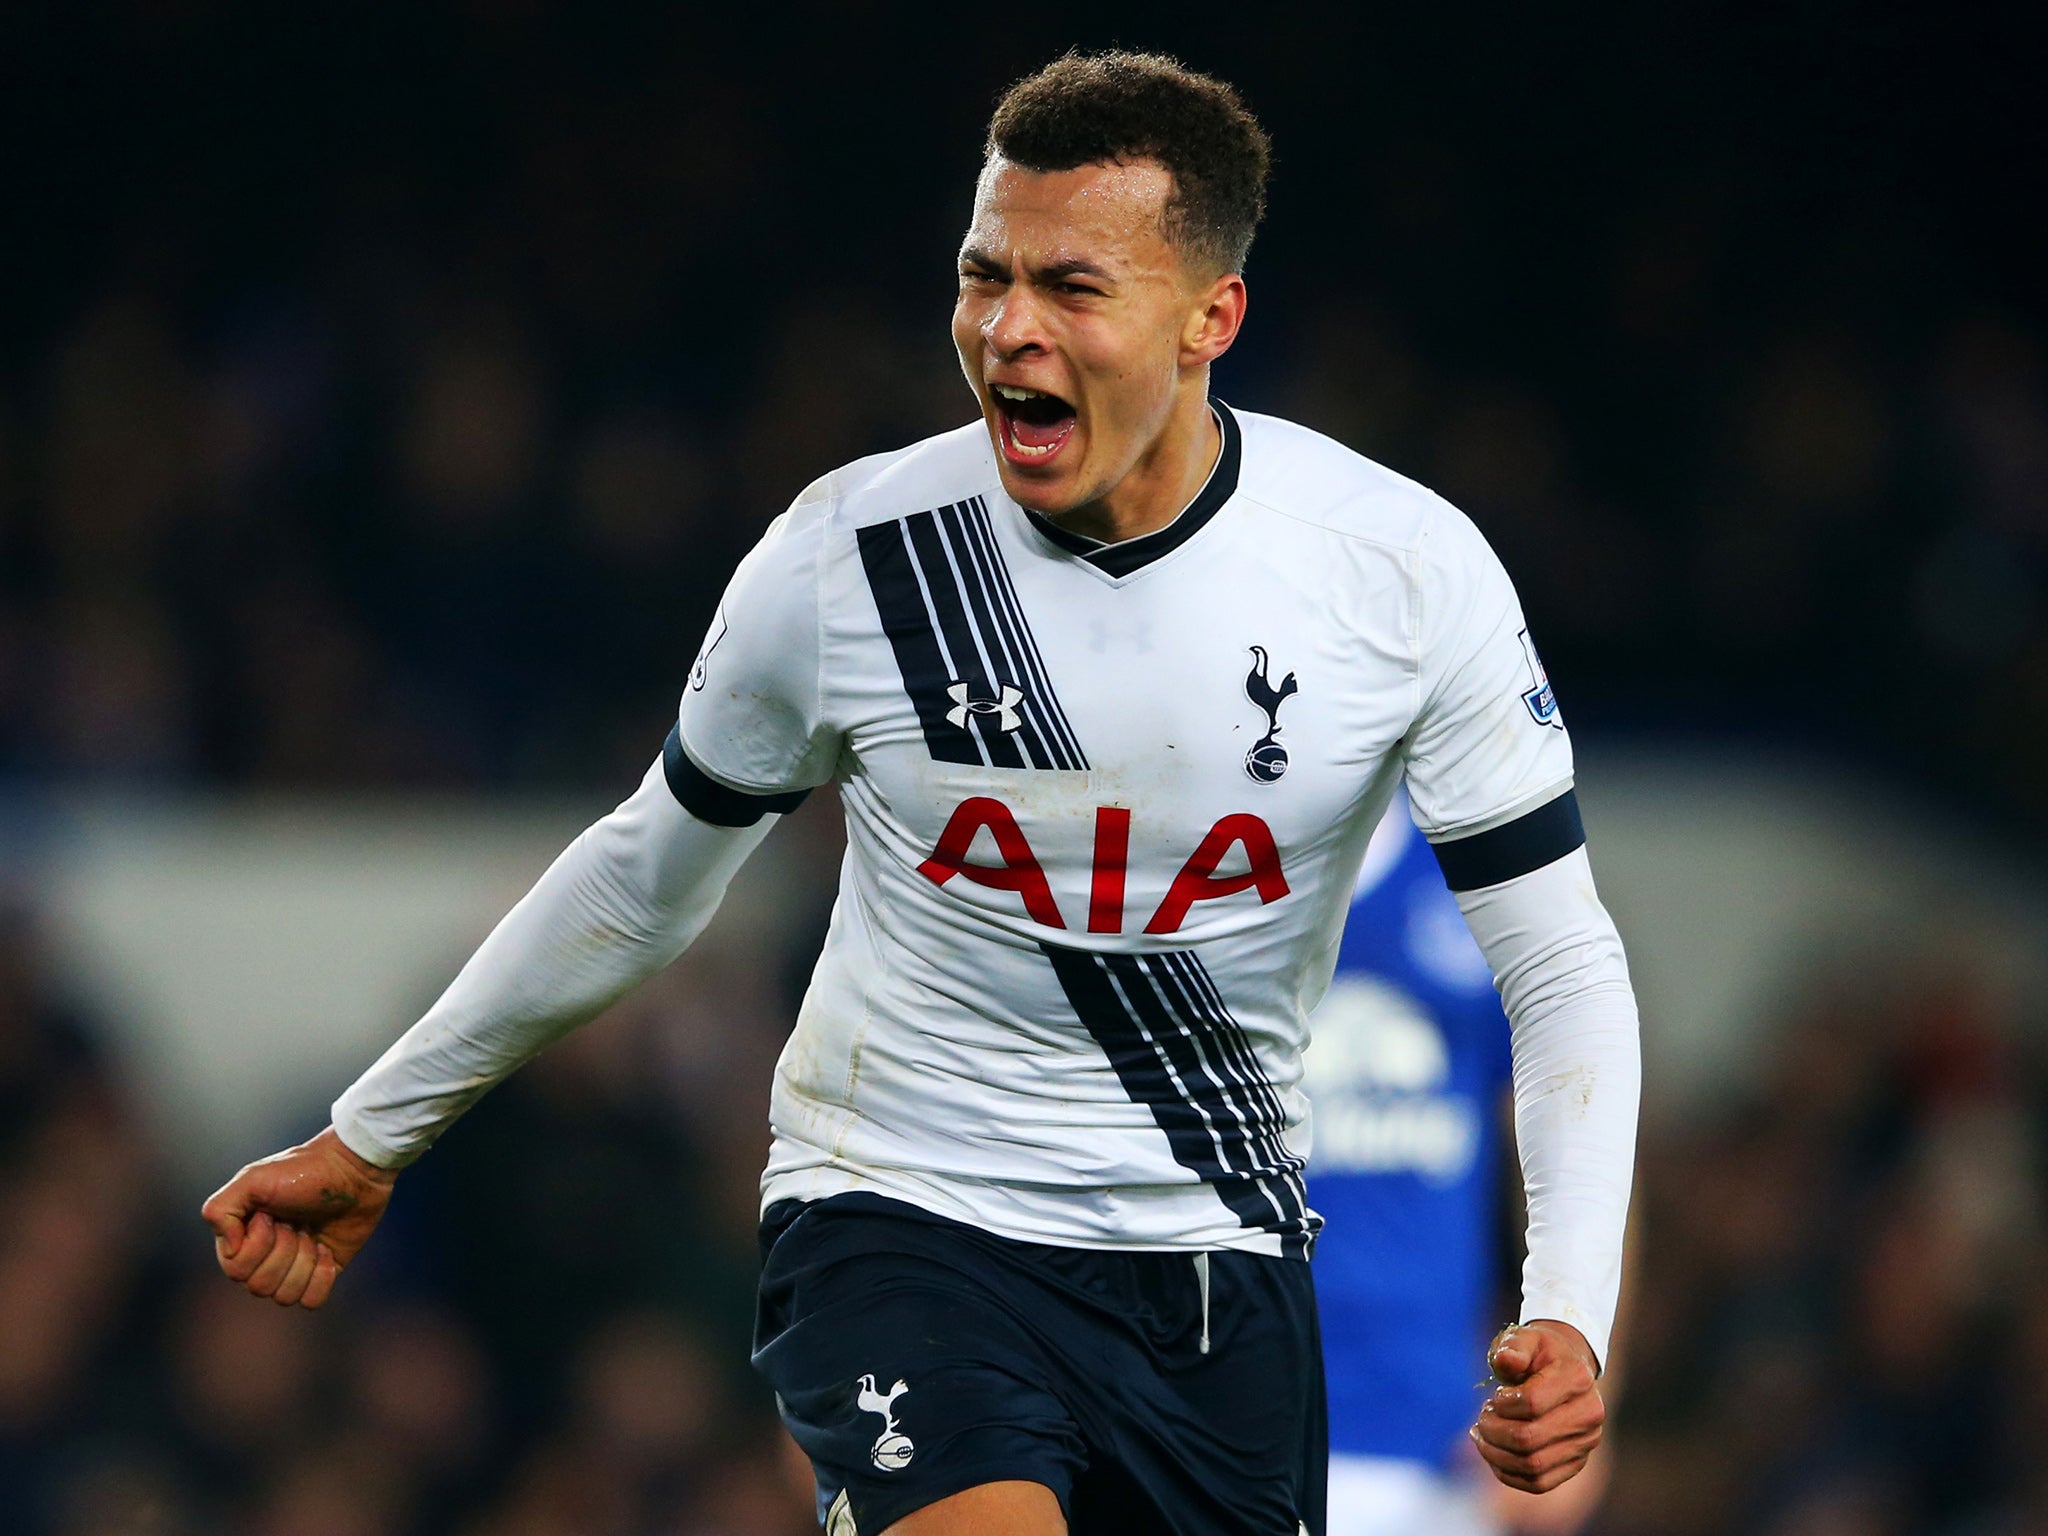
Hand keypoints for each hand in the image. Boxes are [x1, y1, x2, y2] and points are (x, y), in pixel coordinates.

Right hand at [200, 1126, 397, 1307]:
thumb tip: (229, 1250)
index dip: (258, 1246)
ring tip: (313, 1233)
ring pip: (285, 1297)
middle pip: (260, 1287)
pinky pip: (311, 1301)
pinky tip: (327, 1250)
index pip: (236, 1271)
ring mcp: (294, 1266)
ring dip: (303, 1262)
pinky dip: (321, 1277)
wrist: (354, 1167)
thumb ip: (221, 1210)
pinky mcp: (323, 1272)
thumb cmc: (303, 1169)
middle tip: (298, 1222)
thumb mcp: (252, 1179)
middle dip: (284, 1252)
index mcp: (242, 1237)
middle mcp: (264, 1256)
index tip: (272, 1215)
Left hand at [1471, 1320, 1605, 1493]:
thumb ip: (1513, 1346)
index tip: (1495, 1396)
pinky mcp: (1576, 1463)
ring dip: (1495, 1454)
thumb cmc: (1538, 1354)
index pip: (1532, 1403)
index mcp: (1577, 1378)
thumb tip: (1506, 1361)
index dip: (1502, 1404)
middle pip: (1529, 1439)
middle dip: (1493, 1431)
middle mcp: (1589, 1414)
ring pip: (1532, 1466)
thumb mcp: (1524, 1338)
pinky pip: (1538, 1483)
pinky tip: (1493, 1453)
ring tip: (1482, 1435)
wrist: (1564, 1370)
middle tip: (1482, 1417)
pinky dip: (1507, 1473)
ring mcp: (1586, 1443)